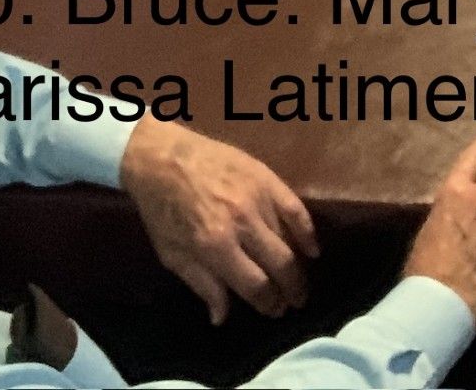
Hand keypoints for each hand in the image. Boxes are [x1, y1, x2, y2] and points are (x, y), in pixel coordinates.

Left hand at [119, 119, 318, 324]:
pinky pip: (295, 209)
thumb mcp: (172, 254)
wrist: (163, 158)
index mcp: (216, 246)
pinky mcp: (266, 177)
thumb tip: (222, 318)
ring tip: (298, 280)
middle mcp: (242, 224)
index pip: (256, 286)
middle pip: (280, 266)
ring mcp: (257, 198)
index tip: (275, 311)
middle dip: (291, 290)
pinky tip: (312, 249)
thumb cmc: (162, 210)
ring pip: (288, 240)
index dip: (269, 304)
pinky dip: (307, 231)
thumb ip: (201, 285)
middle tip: (295, 302)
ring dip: (297, 266)